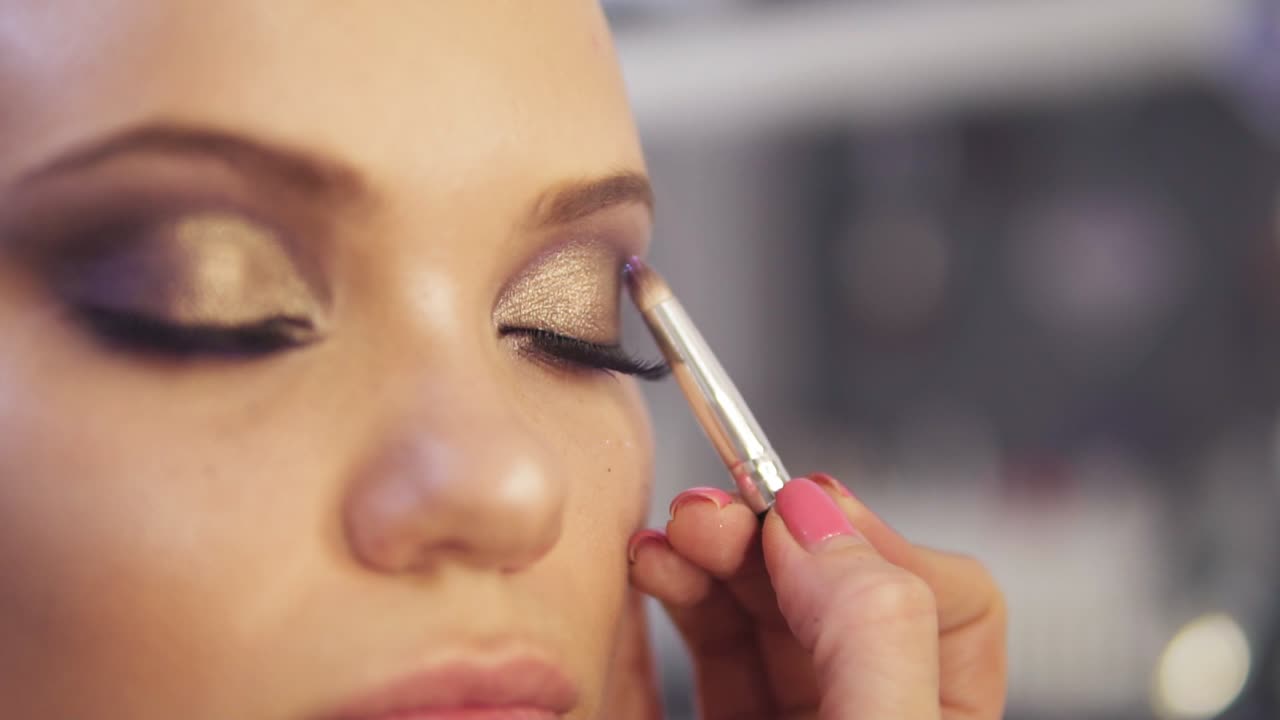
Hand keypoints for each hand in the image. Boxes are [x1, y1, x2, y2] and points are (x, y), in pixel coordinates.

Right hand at [628, 473, 1005, 718]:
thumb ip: (868, 632)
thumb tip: (816, 517)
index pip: (955, 599)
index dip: (874, 541)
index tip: (792, 516)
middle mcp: (873, 709)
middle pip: (843, 583)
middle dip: (772, 528)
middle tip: (712, 512)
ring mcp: (800, 718)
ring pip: (770, 602)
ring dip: (715, 548)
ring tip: (669, 538)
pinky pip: (712, 641)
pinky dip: (681, 589)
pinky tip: (655, 568)